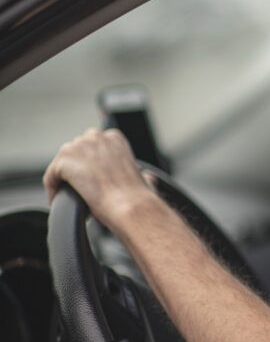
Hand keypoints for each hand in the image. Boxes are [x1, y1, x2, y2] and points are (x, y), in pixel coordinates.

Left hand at [43, 128, 157, 229]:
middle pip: (75, 152)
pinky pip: (51, 176)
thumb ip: (140, 172)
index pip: (91, 147)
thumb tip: (147, 179)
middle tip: (79, 190)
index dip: (89, 166)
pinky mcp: (64, 161)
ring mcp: (79, 147)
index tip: (92, 182)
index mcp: (115, 138)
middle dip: (75, 170)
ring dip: (63, 179)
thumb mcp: (143, 177)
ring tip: (69, 197)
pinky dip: (53, 190)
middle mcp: (97, 137)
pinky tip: (59, 201)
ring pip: (61, 163)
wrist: (130, 205)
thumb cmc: (137, 196)